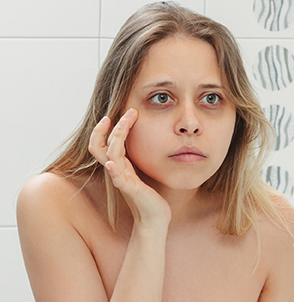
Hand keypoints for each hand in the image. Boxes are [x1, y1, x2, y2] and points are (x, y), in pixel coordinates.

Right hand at [89, 109, 171, 227]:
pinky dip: (113, 170)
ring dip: (116, 137)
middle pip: (101, 146)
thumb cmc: (149, 195)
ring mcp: (122, 180)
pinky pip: (118, 179)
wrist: (154, 218)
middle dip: (110, 127)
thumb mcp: (139, 171)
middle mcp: (117, 171)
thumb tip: (136, 139)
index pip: (103, 143)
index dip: (106, 128)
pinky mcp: (131, 190)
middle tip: (127, 112)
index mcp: (119, 165)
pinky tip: (111, 163)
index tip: (119, 113)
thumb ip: (134, 158)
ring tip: (123, 123)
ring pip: (110, 155)